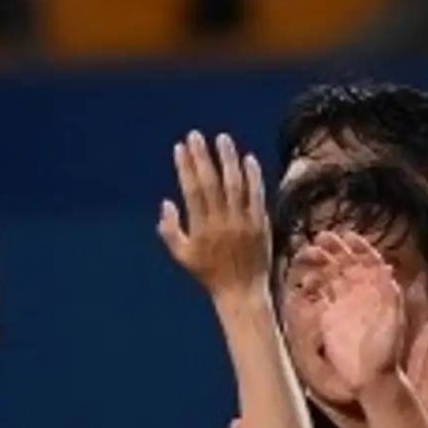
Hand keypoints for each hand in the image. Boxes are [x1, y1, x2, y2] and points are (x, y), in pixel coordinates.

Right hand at [157, 132, 274, 296]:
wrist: (242, 291)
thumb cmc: (209, 273)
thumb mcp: (182, 256)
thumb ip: (169, 230)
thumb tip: (166, 202)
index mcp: (201, 229)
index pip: (192, 190)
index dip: (185, 167)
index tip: (180, 147)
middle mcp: (222, 223)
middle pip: (211, 183)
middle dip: (202, 157)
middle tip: (196, 136)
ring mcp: (243, 222)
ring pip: (236, 184)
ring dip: (228, 159)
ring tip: (223, 139)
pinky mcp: (260, 223)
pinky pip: (257, 195)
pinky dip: (253, 176)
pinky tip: (248, 158)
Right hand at [299, 231, 402, 402]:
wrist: (371, 377)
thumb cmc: (387, 350)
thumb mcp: (393, 318)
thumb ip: (389, 292)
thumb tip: (386, 268)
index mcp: (378, 288)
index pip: (367, 259)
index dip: (357, 246)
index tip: (347, 236)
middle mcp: (361, 292)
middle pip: (345, 262)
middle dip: (334, 248)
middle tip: (320, 239)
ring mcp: (344, 303)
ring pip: (330, 274)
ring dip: (320, 262)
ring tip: (309, 254)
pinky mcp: (329, 316)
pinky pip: (319, 294)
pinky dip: (312, 286)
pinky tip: (306, 282)